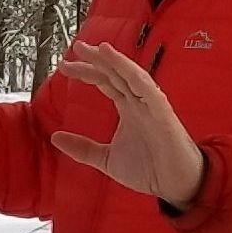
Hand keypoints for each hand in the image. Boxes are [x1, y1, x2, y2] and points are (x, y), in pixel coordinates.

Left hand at [48, 42, 208, 207]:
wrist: (176, 185)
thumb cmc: (149, 169)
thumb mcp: (106, 159)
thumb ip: (83, 148)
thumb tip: (55, 138)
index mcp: (128, 108)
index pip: (105, 81)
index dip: (87, 71)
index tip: (65, 66)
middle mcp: (139, 102)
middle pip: (116, 73)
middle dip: (97, 59)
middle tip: (77, 47)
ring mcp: (152, 106)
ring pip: (133, 77)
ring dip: (117, 62)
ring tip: (100, 49)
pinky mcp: (163, 115)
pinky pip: (150, 92)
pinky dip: (137, 78)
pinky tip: (125, 68)